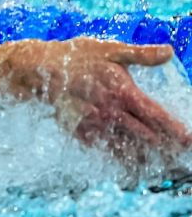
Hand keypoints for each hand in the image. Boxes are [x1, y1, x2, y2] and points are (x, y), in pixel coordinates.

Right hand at [3, 38, 191, 157]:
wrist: (39, 70)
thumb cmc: (76, 56)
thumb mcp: (109, 49)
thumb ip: (141, 54)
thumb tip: (169, 52)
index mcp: (123, 92)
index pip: (155, 115)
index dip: (174, 129)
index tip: (188, 141)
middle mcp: (111, 112)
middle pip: (145, 136)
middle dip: (164, 148)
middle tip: (178, 159)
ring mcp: (95, 125)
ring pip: (125, 147)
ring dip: (145, 158)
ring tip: (159, 167)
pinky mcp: (80, 132)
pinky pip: (104, 150)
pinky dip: (119, 160)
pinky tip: (131, 167)